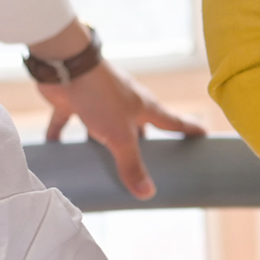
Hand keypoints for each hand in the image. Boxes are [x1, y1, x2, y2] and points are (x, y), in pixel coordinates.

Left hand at [32, 22, 206, 199]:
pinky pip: (67, 120)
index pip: (173, 121)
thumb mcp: (120, 137)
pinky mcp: (74, 100)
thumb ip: (131, 165)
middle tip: (149, 157)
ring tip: (103, 158)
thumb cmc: (101, 96)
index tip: (203, 135)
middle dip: (143, 141)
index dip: (189, 129)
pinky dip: (62, 132)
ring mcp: (99, 100)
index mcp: (144, 107)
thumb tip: (146, 194)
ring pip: (105, 124)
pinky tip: (56, 146)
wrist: (66, 66)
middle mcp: (125, 102)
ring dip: (103, 139)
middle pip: (140, 125)